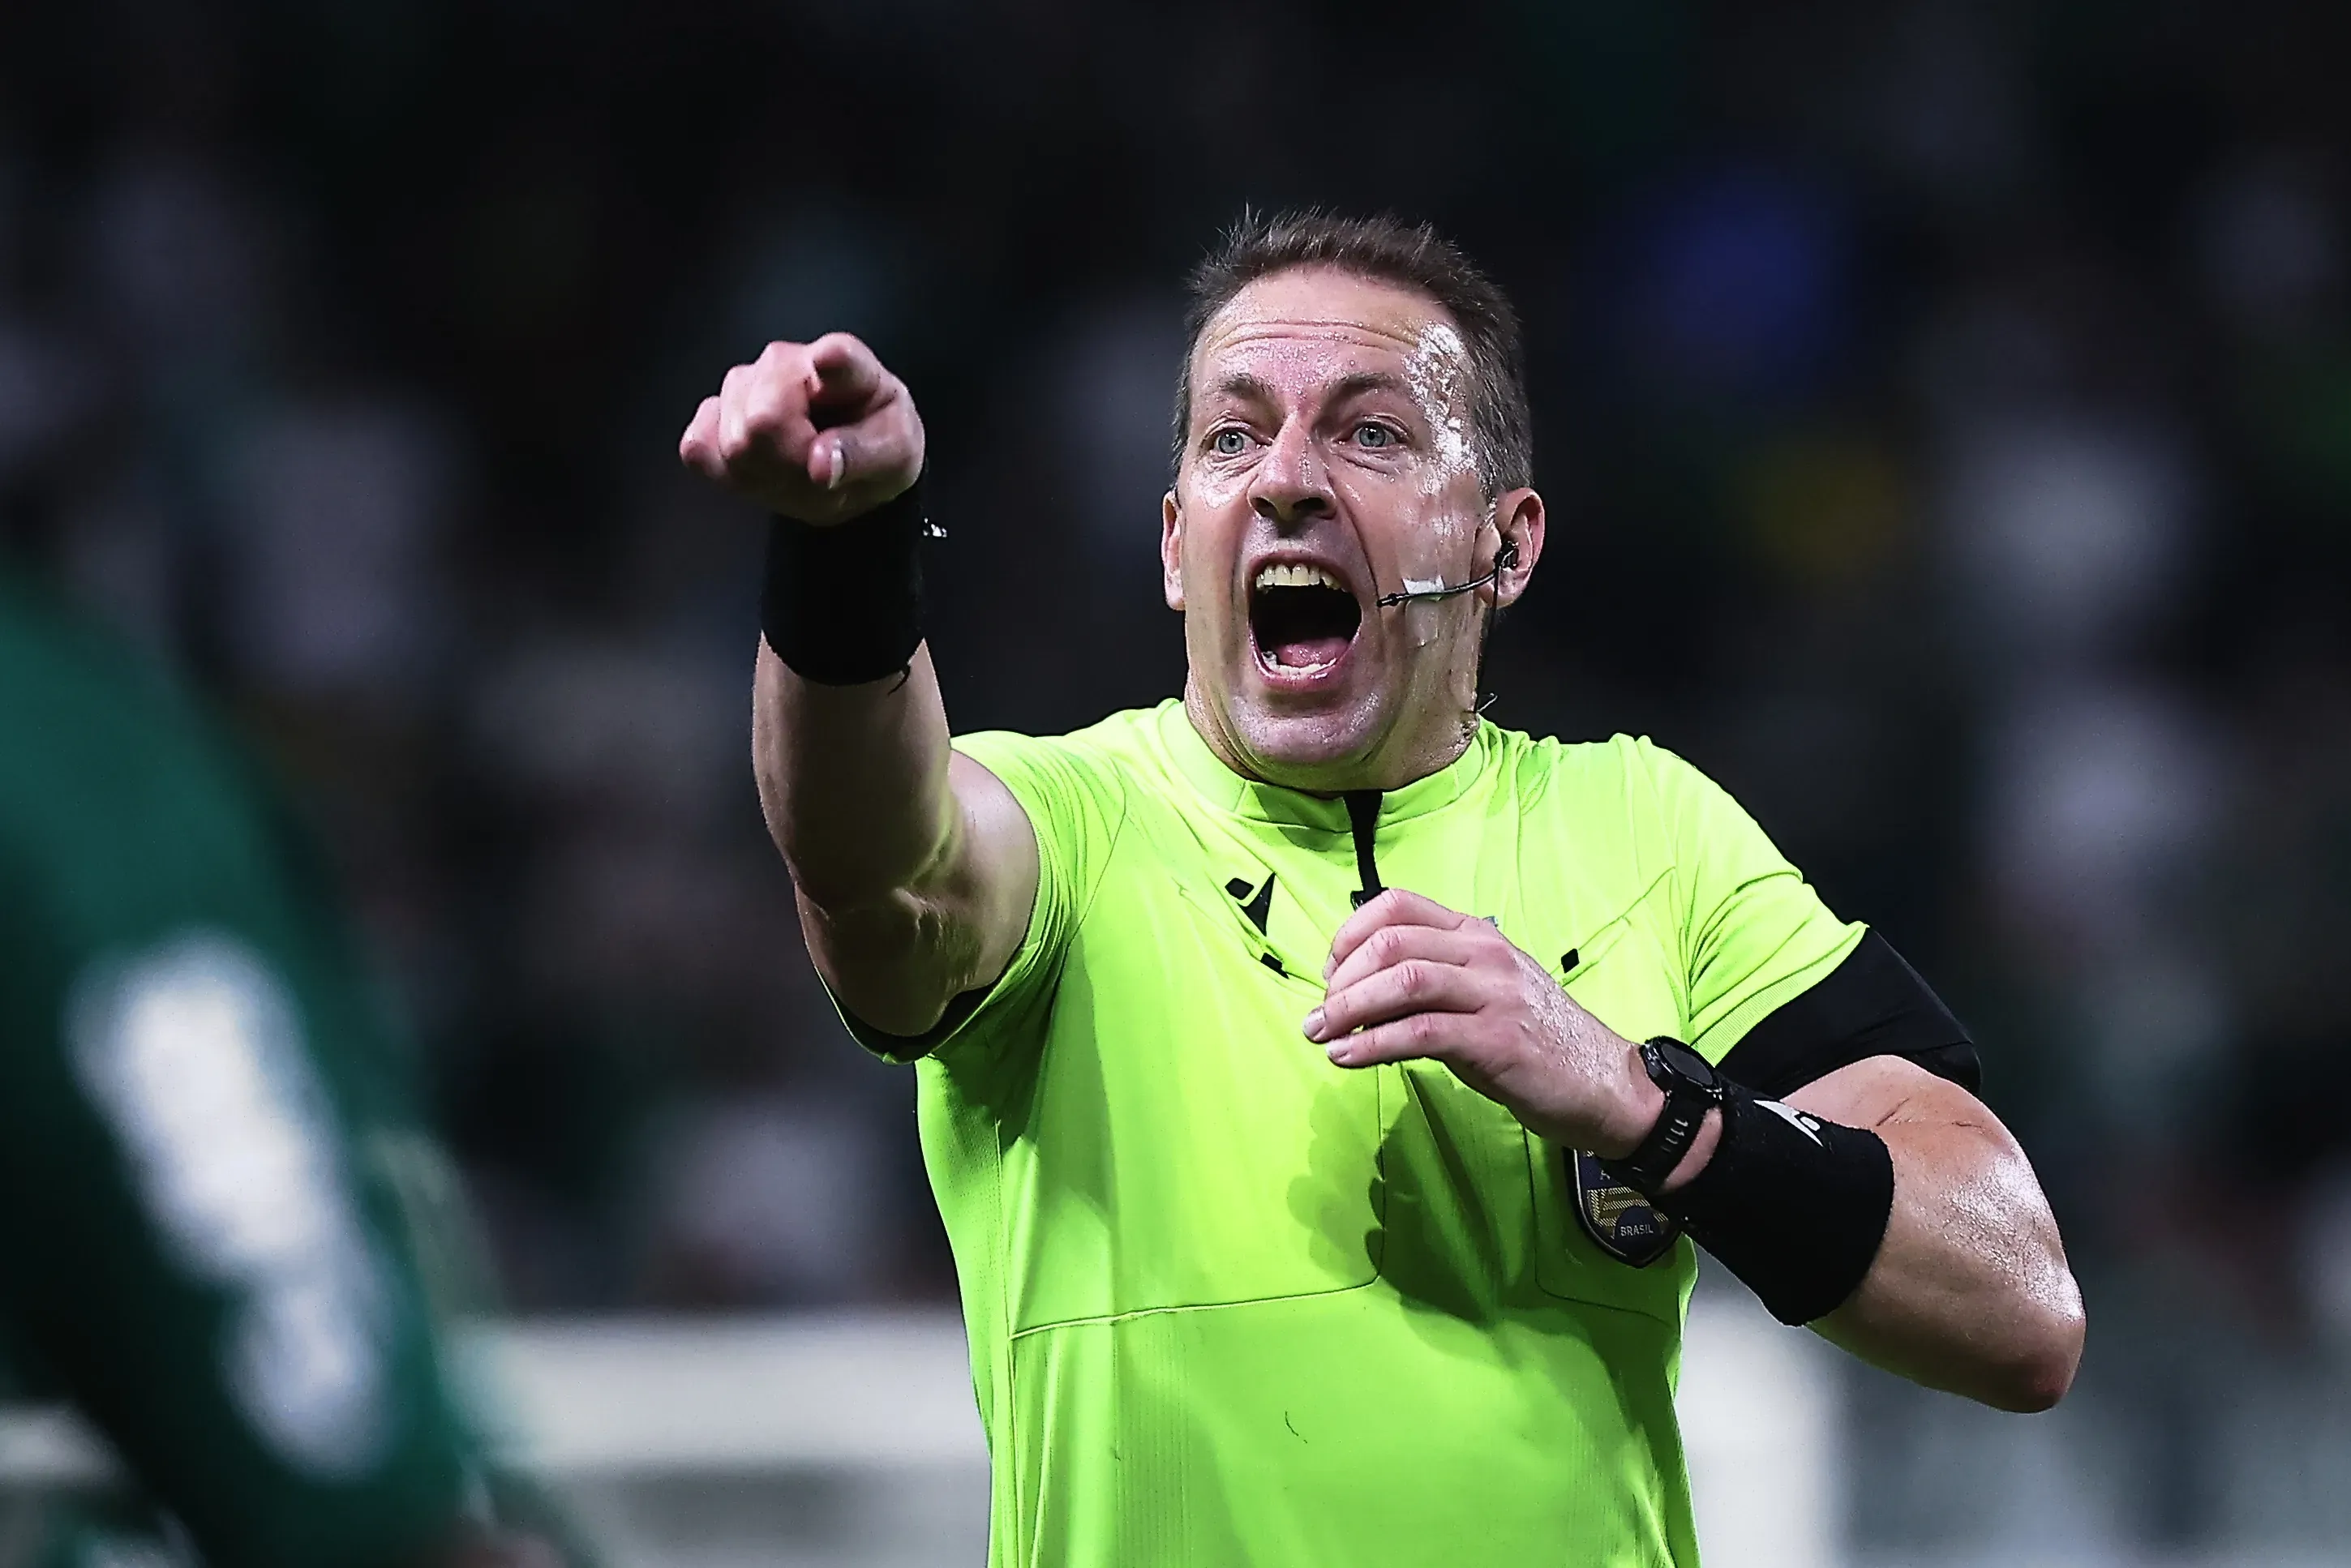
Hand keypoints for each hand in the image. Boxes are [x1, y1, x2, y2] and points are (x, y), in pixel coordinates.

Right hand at [678, 333, 924, 524]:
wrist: (851, 455)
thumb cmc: (876, 446)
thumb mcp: (894, 457)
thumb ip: (862, 457)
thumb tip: (819, 465)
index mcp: (850, 367)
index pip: (840, 357)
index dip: (831, 362)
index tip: (828, 361)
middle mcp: (787, 362)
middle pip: (762, 423)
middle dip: (788, 467)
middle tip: (817, 475)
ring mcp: (744, 381)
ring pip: (732, 444)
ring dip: (766, 475)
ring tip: (796, 469)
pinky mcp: (714, 412)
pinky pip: (698, 448)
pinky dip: (727, 472)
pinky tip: (760, 467)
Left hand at [1303, 889, 1662, 1157]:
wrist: (1603, 1084)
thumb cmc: (1535, 1040)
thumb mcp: (1483, 993)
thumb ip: (1430, 983)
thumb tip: (1357, 996)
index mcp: (1476, 934)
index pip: (1397, 905)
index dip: (1349, 935)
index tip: (1329, 973)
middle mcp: (1484, 953)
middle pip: (1391, 943)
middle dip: (1340, 979)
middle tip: (1318, 1015)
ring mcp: (1493, 994)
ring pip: (1401, 982)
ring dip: (1348, 1010)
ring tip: (1322, 1036)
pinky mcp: (1496, 1040)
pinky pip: (1420, 1033)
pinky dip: (1373, 1045)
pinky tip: (1348, 1059)